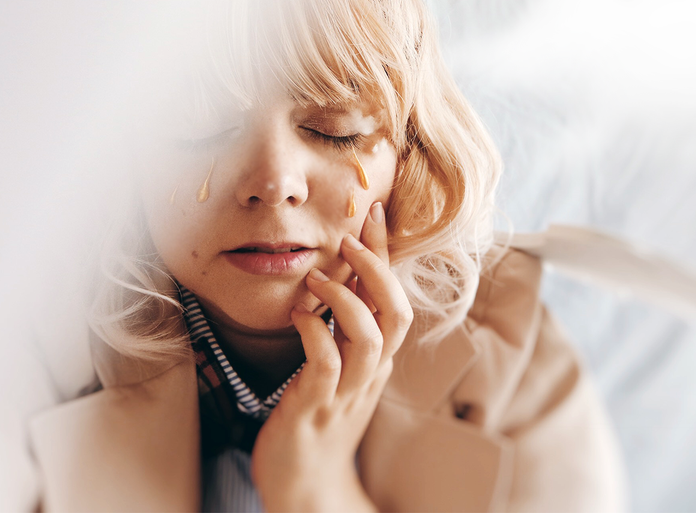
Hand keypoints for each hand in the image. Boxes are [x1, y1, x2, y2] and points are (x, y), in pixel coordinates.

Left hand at [251, 202, 413, 512]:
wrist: (306, 488)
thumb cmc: (315, 422)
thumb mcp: (337, 368)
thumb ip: (343, 326)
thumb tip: (343, 276)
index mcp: (375, 361)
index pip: (395, 298)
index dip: (386, 254)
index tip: (373, 211)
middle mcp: (369, 374)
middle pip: (397, 312)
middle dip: (377, 269)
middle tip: (351, 236)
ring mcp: (346, 393)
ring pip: (371, 337)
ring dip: (346, 299)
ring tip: (317, 277)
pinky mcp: (315, 409)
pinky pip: (327, 364)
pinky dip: (315, 333)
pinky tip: (298, 316)